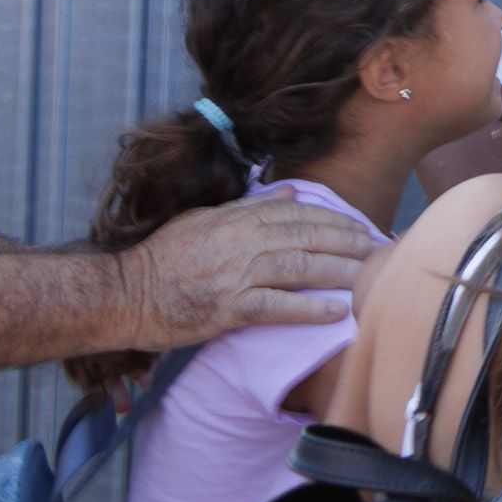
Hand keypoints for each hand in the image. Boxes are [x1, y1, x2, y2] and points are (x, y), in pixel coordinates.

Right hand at [117, 196, 372, 345]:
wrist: (122, 295)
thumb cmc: (161, 258)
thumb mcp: (203, 219)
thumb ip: (249, 205)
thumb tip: (291, 190)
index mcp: (237, 218)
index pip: (299, 213)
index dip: (335, 219)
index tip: (361, 226)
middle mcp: (242, 242)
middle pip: (309, 236)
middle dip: (349, 241)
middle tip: (379, 248)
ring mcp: (236, 275)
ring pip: (301, 267)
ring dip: (340, 270)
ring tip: (368, 274)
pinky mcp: (228, 308)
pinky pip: (278, 306)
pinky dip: (310, 308)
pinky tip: (336, 310)